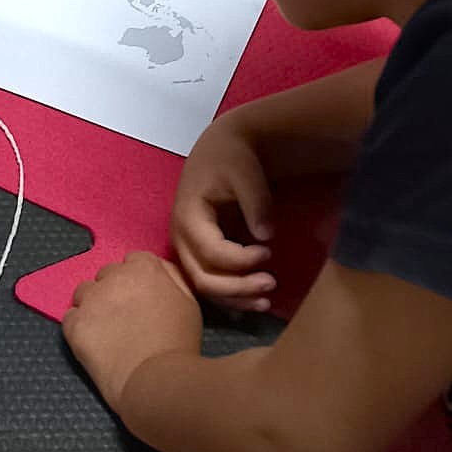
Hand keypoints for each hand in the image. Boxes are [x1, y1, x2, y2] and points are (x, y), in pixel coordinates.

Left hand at [62, 251, 201, 411]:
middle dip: (114, 290)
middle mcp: (114, 278)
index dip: (137, 279)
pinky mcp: (75, 324)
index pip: (133, 260)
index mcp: (144, 269)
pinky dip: (80, 326)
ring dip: (93, 305)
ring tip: (107, 330)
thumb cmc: (177, 344)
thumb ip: (171, 277)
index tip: (140, 296)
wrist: (155, 380)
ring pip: (84, 292)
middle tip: (125, 317)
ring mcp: (91, 300)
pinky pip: (70, 317)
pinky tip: (95, 342)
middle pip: (107, 274)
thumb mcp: (188, 302)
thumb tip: (158, 269)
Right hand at [170, 111, 275, 310]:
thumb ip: (256, 202)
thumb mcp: (246, 172)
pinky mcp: (196, 253)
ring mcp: (186, 248)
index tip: (269, 251)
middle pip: (202, 278)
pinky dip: (229, 296)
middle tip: (271, 283)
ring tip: (266, 301)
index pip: (211, 252)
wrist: (222, 148)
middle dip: (237, 287)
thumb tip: (266, 235)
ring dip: (234, 298)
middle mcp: (180, 238)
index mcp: (188, 216)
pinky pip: (208, 282)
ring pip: (204, 286)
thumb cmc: (232, 158)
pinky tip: (251, 303)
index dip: (241, 260)